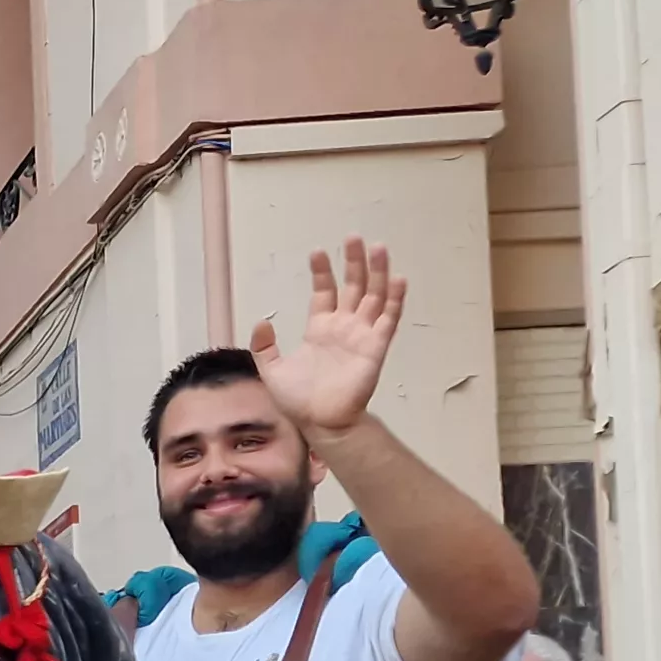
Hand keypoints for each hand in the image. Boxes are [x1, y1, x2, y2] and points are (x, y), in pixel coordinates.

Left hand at [250, 238, 402, 440]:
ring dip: (378, 273)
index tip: (317, 251)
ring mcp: (361, 335)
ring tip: (378, 248)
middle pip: (353, 287)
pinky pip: (387, 320)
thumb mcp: (272, 370)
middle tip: (354, 237)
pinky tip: (398, 279)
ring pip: (374, 296)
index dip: (322, 272)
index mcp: (319, 329)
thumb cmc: (298, 400)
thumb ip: (264, 346)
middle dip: (354, 262)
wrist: (319, 422)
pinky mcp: (375, 347)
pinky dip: (394, 300)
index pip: (324, 292)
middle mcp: (343, 327)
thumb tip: (262, 321)